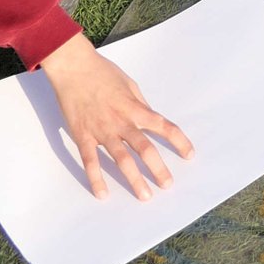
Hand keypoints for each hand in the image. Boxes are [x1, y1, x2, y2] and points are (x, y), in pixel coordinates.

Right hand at [39, 32, 194, 202]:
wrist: (74, 68)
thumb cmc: (102, 72)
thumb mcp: (129, 84)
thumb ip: (140, 103)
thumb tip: (149, 117)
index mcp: (135, 108)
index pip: (164, 126)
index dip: (179, 141)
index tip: (189, 155)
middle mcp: (122, 122)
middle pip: (145, 149)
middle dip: (158, 169)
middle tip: (168, 185)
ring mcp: (102, 131)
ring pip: (121, 159)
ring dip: (134, 179)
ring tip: (145, 195)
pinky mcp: (83, 136)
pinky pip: (90, 161)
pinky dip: (96, 179)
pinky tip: (103, 194)